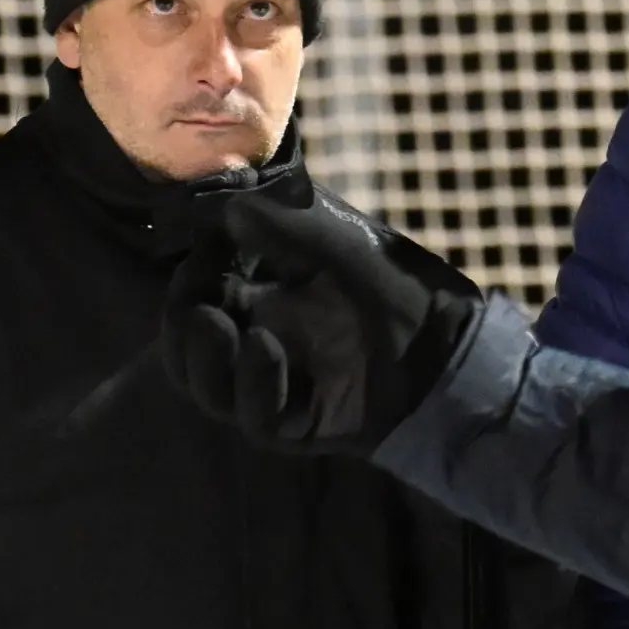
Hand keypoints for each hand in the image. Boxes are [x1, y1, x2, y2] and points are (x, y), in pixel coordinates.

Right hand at [164, 181, 479, 451]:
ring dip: (204, 358)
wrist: (447, 335)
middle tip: (193, 305)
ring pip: (208, 389)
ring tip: (213, 323)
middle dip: (180, 327)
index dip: (185, 280)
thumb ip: (261, 214)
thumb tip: (201, 204)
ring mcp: (273, 387)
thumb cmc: (386, 275)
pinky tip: (262, 347)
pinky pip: (258, 417)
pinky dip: (254, 383)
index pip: (190, 297)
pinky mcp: (299, 424)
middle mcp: (253, 343)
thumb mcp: (319, 229)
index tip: (199, 251)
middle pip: (185, 350)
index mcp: (251, 298)